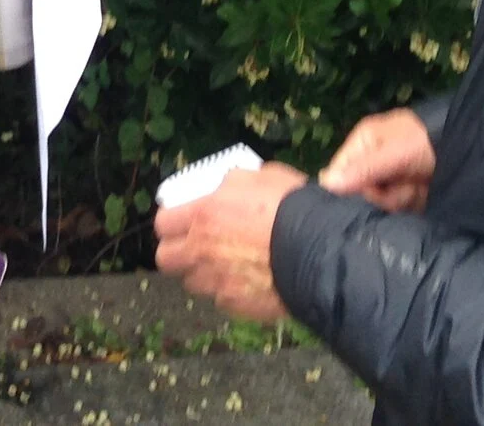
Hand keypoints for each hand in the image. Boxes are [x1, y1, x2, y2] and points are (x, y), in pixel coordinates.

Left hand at [153, 162, 306, 322]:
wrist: (321, 251)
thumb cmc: (291, 207)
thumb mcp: (259, 177)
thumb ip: (232, 184)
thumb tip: (224, 188)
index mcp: (203, 215)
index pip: (162, 223)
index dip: (171, 221)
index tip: (180, 220)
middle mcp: (202, 251)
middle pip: (166, 260)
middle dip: (177, 252)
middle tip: (194, 245)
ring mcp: (218, 283)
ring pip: (193, 283)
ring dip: (203, 274)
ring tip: (226, 265)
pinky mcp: (238, 307)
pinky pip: (222, 300)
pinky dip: (230, 291)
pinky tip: (249, 281)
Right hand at [320, 107, 435, 213]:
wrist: (467, 151)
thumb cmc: (425, 143)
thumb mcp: (394, 153)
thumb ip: (363, 168)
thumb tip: (326, 182)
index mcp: (365, 142)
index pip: (341, 170)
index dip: (350, 185)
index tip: (369, 190)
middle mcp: (375, 161)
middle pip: (360, 191)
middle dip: (382, 194)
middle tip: (401, 185)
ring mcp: (392, 178)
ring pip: (380, 203)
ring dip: (399, 199)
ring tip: (417, 186)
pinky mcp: (408, 195)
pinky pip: (397, 209)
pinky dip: (409, 204)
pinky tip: (421, 194)